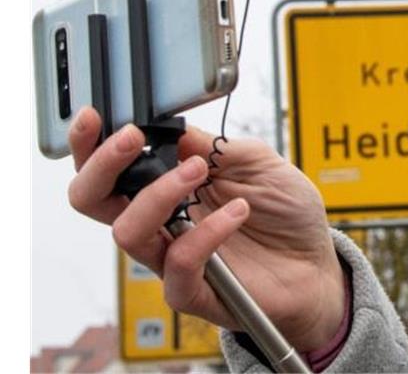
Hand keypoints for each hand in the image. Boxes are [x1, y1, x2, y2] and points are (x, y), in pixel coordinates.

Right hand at [66, 107, 347, 352]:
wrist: (317, 262)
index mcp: (168, 185)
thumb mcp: (258, 161)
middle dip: (102, 164)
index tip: (94, 116)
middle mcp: (161, 221)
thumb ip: (215, 146)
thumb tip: (173, 128)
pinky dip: (206, 233)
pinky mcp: (193, 290)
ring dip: (159, 192)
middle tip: (131, 139)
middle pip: (92, 200)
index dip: (90, 144)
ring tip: (198, 169)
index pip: (110, 168)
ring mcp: (172, 256)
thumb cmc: (285, 212)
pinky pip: (179, 265)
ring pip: (128, 231)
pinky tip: (238, 212)